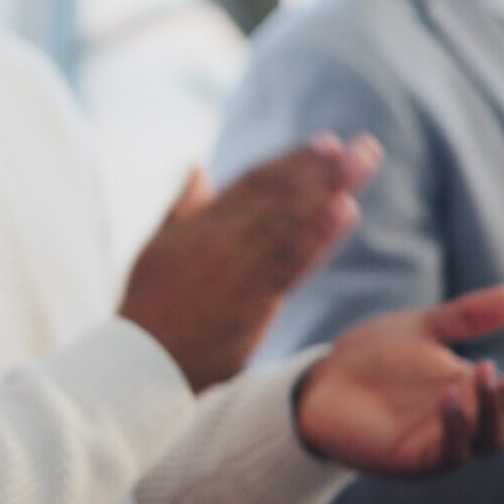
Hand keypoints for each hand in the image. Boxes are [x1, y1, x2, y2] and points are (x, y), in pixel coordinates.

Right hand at [119, 133, 381, 390]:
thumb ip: (183, 208)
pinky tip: (345, 211)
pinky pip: (290, 262)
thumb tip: (199, 168)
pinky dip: (319, 235)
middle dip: (323, 171)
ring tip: (363, 166)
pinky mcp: (252, 302)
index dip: (292, 162)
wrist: (141, 361)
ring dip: (330, 191)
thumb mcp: (156, 248)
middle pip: (280, 197)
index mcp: (199, 226)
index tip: (327, 143)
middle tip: (362, 147)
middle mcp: (220, 241)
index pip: (254, 185)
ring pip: (290, 221)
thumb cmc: (147, 307)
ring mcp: (237, 270)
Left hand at [294, 285, 503, 477]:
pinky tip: (449, 396)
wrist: (319, 380)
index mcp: (475, 394)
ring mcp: (442, 443)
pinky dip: (455, 426)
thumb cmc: (371, 356)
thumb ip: (466, 316)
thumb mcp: (421, 328)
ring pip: (490, 440)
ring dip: (494, 408)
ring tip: (488, 370)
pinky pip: (448, 452)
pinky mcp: (414, 459)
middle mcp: (468, 423)